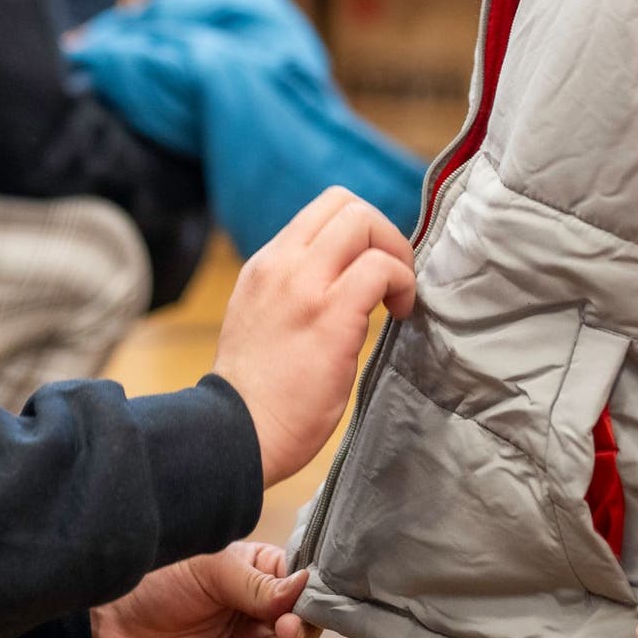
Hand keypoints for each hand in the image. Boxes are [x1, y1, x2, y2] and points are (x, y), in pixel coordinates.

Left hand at [91, 541, 310, 637]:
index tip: (306, 596)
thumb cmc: (155, 584)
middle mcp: (255, 607)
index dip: (307, 589)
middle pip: (300, 618)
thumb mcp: (210, 569)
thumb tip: (302, 585)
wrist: (114, 628)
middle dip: (303, 622)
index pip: (297, 579)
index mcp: (256, 571)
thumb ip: (257, 581)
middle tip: (288, 625)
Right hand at [212, 187, 416, 485]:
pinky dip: (402, 282)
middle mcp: (282, 264)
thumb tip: (341, 280)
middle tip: (391, 279)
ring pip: (363, 222)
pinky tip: (400, 314)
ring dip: (396, 255)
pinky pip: (380, 268)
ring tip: (397, 298)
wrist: (235, 433)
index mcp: (266, 264)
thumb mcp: (262, 317)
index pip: (323, 209)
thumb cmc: (255, 393)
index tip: (370, 268)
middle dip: (383, 234)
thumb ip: (293, 290)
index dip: (360, 230)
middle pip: (346, 203)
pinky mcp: (330, 314)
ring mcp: (304, 285)